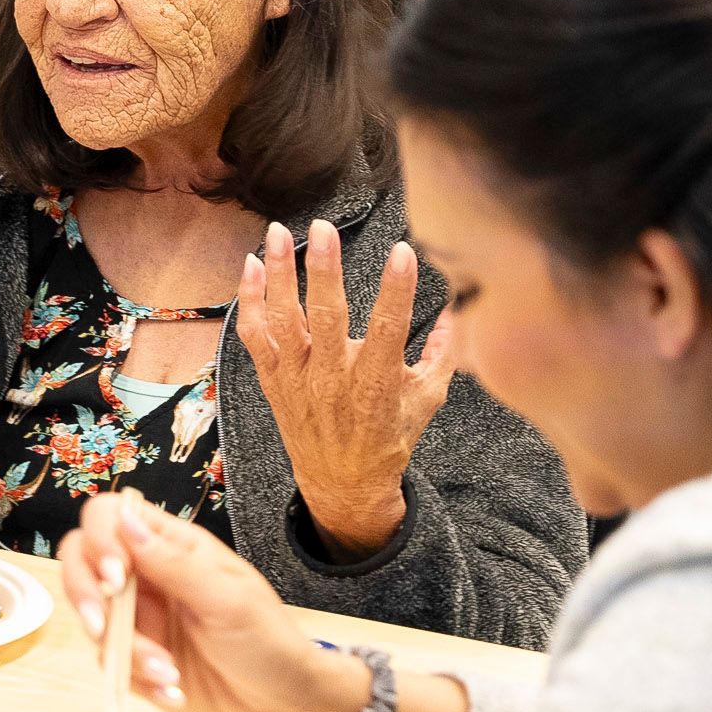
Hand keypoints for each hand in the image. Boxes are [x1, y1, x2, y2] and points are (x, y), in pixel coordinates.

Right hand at [57, 492, 357, 711]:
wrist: (284, 707)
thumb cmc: (268, 642)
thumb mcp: (229, 600)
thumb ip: (175, 563)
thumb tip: (126, 520)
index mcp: (171, 547)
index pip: (110, 519)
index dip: (100, 539)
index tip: (114, 576)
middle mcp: (145, 577)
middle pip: (79, 562)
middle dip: (85, 595)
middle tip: (104, 628)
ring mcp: (137, 620)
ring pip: (93, 619)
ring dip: (124, 649)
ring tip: (168, 673)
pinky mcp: (133, 661)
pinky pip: (109, 662)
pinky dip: (133, 677)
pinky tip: (173, 690)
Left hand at [237, 221, 455, 556]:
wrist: (342, 483)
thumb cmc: (389, 437)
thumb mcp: (427, 399)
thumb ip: (444, 351)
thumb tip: (461, 308)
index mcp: (377, 384)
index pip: (389, 329)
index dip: (397, 289)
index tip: (403, 251)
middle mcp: (333, 379)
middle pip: (327, 317)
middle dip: (325, 269)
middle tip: (324, 228)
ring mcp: (298, 378)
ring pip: (284, 319)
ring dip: (279, 274)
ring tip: (277, 233)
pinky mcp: (274, 379)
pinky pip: (256, 335)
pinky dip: (250, 300)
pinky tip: (251, 265)